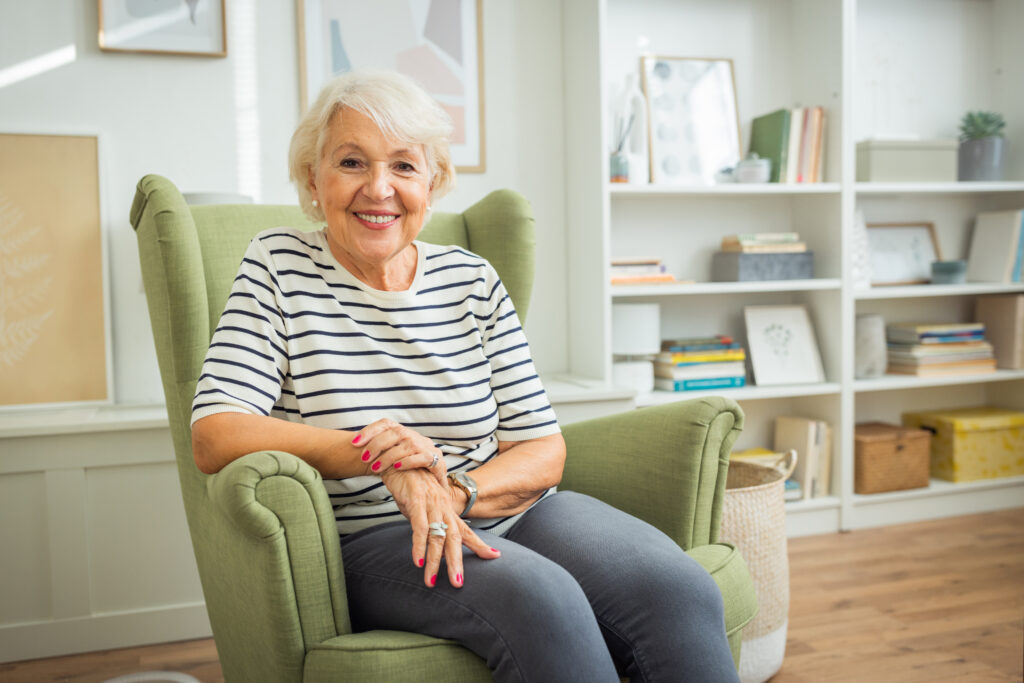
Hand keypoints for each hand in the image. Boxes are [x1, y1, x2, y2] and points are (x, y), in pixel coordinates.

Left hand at [352, 419, 445, 482]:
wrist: (433, 485)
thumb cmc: (408, 470)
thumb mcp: (391, 458)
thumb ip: (379, 451)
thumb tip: (353, 446)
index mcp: (403, 433)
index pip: (386, 424)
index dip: (370, 430)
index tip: (354, 442)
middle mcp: (415, 436)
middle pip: (396, 432)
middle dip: (377, 444)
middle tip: (364, 458)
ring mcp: (427, 447)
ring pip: (407, 445)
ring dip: (389, 456)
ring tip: (375, 468)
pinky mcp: (437, 460)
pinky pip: (423, 457)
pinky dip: (408, 461)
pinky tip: (397, 467)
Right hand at [382, 468, 500, 587]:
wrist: (400, 461)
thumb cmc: (413, 486)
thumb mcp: (426, 505)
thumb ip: (432, 523)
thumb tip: (432, 543)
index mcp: (448, 510)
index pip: (466, 531)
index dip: (480, 544)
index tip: (495, 556)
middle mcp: (443, 508)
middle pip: (454, 539)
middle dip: (456, 562)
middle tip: (458, 583)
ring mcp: (431, 504)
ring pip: (436, 537)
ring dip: (434, 561)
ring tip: (431, 581)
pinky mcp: (416, 501)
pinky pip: (419, 527)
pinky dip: (419, 545)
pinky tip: (417, 561)